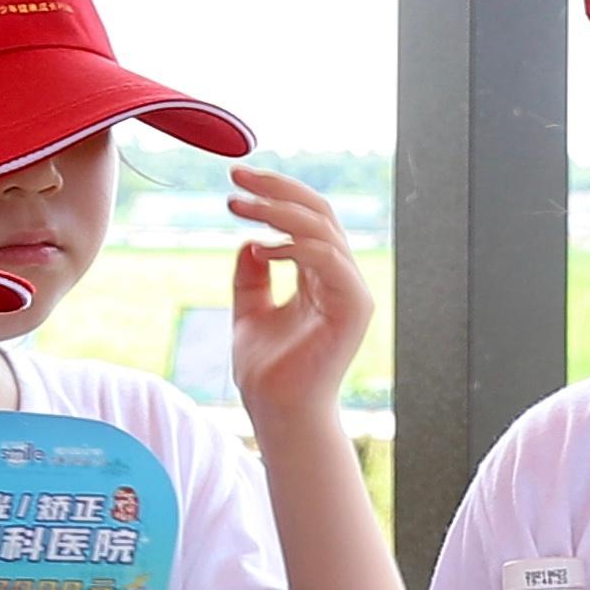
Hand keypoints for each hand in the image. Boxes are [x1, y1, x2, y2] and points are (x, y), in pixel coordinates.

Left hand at [227, 169, 379, 416]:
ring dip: (279, 212)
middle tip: (235, 177)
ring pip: (323, 230)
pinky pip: (328, 260)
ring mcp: (351, 291)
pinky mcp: (354, 308)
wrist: (277, 412)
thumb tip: (250, 241)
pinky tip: (262, 248)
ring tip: (239, 206)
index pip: (307, 219)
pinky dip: (295, 247)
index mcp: (320, 277)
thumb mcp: (248, 312)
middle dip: (277, 189)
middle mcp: (341, 278)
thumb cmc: (266, 371)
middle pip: (319, 214)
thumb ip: (251, 277)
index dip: (275, 194)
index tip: (235, 181)